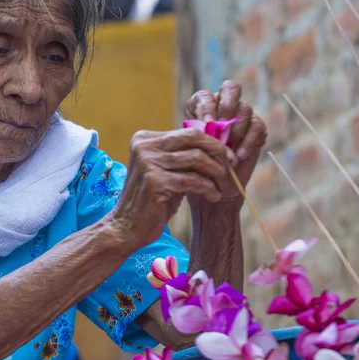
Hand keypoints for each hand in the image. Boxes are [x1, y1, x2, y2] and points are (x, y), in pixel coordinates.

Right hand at [110, 128, 234, 250]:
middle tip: (231, 166)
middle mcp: (144, 146)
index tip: (228, 156)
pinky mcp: (155, 181)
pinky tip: (213, 196)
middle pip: (193, 139)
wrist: (127, 226)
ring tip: (221, 186)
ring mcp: (148, 163)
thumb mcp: (165, 171)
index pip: (187, 132)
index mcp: (144, 139)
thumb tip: (217, 144)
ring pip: (196, 159)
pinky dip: (208, 188)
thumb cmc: (151, 200)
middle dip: (218, 151)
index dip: (212, 142)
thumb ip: (182, 156)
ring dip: (215, 173)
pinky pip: (193, 180)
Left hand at [185, 80, 266, 200]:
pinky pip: (258, 126)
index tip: (207, 124)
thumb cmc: (197, 166)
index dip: (207, 107)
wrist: (213, 187)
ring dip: (236, 128)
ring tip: (228, 149)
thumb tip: (209, 124)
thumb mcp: (192, 149)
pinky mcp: (256, 129)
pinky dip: (249, 141)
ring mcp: (241, 116)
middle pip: (231, 88)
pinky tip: (239, 155)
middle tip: (223, 124)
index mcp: (201, 106)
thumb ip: (199, 133)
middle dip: (228, 105)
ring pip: (245, 108)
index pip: (205, 96)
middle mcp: (222, 106)